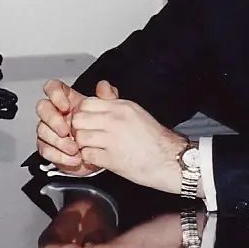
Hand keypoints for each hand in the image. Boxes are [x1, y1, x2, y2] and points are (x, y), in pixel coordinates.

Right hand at [35, 79, 119, 174]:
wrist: (98, 154)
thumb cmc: (99, 130)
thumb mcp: (107, 112)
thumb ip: (107, 97)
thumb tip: (104, 86)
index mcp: (67, 100)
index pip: (52, 88)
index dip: (55, 94)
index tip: (65, 106)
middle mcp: (55, 114)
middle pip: (42, 107)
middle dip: (52, 119)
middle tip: (65, 130)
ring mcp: (49, 130)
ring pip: (42, 130)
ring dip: (58, 141)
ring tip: (74, 149)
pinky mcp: (48, 147)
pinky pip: (45, 149)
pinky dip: (59, 155)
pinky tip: (72, 158)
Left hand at [69, 95, 186, 192]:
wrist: (170, 160)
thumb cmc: (154, 139)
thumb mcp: (134, 112)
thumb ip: (114, 101)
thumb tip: (101, 86)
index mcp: (121, 107)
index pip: (86, 103)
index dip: (82, 113)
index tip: (85, 122)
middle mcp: (116, 120)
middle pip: (78, 119)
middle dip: (78, 129)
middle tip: (84, 135)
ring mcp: (113, 140)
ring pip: (80, 137)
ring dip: (82, 145)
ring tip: (91, 147)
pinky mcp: (112, 159)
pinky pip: (87, 155)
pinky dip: (88, 158)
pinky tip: (96, 158)